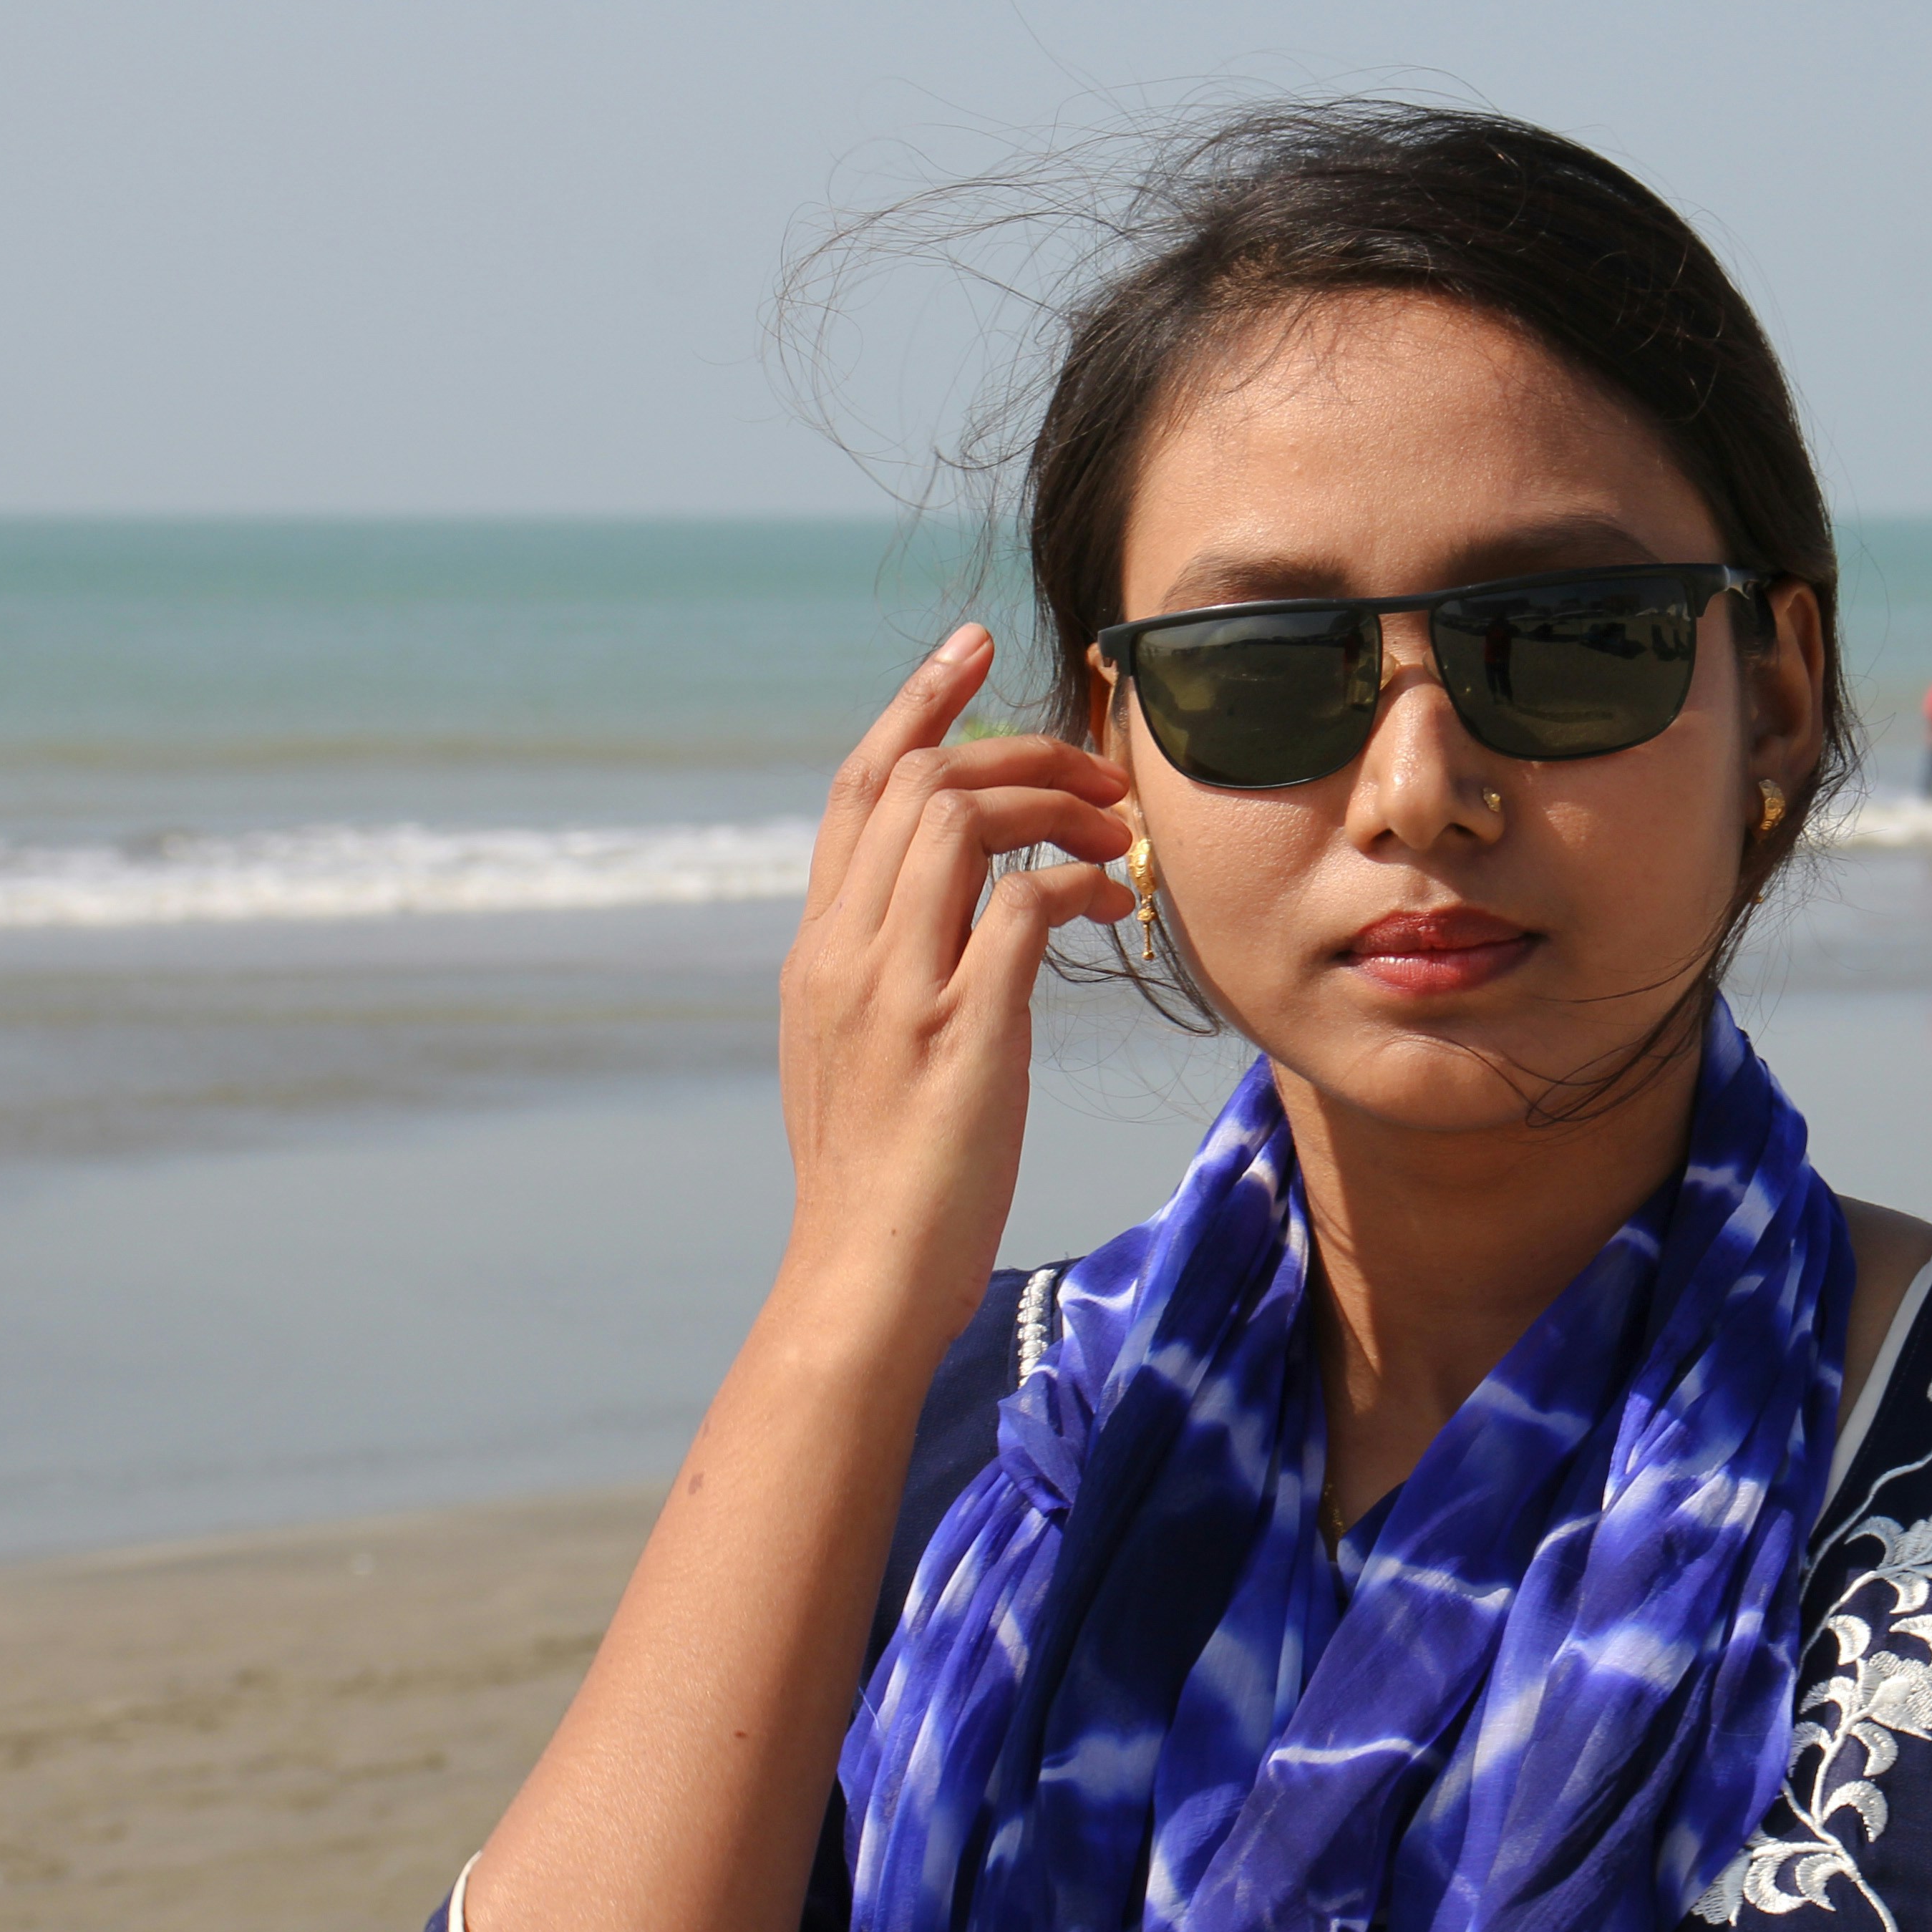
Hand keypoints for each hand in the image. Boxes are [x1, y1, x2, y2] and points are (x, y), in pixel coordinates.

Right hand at [775, 624, 1134, 1324]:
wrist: (861, 1281)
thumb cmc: (881, 1183)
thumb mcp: (860, 1054)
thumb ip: (892, 970)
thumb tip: (962, 914)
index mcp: (816, 949)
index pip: (854, 788)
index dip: (915, 705)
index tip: (973, 650)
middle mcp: (841, 951)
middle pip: (914, 780)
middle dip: (1013, 744)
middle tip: (1097, 761)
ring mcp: (893, 988)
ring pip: (956, 817)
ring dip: (1050, 803)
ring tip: (1115, 833)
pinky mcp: (956, 1033)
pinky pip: (1018, 906)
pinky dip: (1071, 884)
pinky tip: (1107, 906)